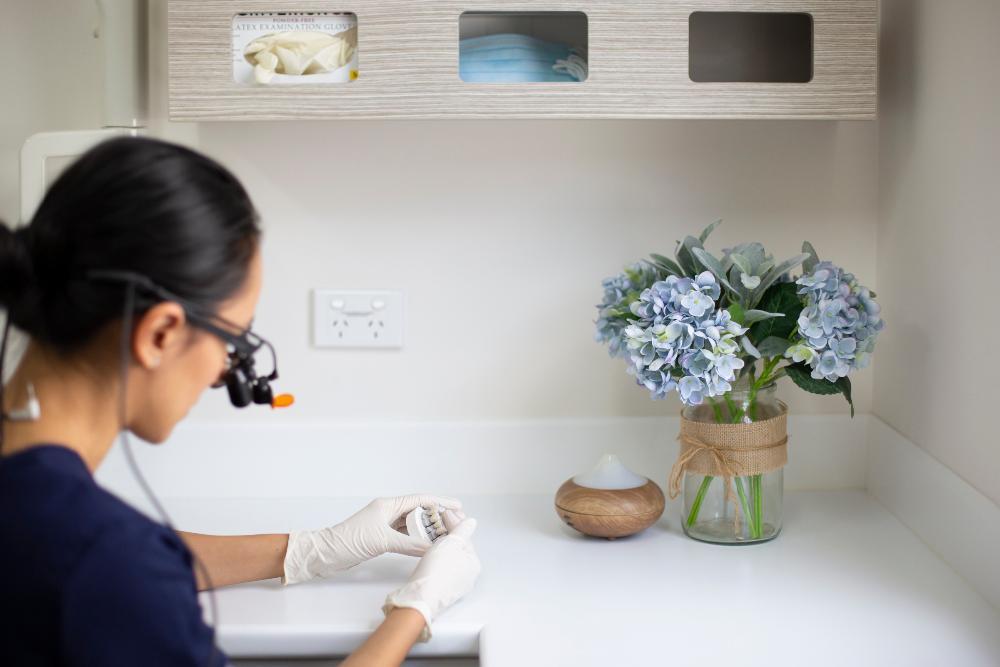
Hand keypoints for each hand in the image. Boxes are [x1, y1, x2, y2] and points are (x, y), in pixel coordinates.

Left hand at [282, 495, 462, 584]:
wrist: (327, 553)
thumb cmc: (349, 541)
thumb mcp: (383, 541)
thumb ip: (409, 544)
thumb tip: (432, 548)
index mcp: (388, 505)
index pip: (420, 500)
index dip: (440, 502)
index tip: (457, 506)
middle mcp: (388, 511)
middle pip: (419, 511)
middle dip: (437, 516)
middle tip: (454, 524)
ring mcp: (384, 524)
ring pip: (412, 523)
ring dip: (427, 528)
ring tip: (443, 534)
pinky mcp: (381, 536)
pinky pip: (404, 534)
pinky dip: (416, 538)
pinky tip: (426, 544)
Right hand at [381, 518, 480, 641]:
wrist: (419, 598)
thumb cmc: (436, 571)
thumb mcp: (451, 543)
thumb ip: (462, 530)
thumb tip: (472, 522)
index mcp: (473, 564)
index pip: (465, 537)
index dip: (455, 522)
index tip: (445, 512)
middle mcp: (467, 576)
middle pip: (458, 548)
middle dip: (449, 532)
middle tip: (439, 519)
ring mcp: (454, 584)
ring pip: (450, 559)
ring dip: (443, 544)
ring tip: (433, 532)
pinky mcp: (440, 589)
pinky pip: (441, 568)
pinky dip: (437, 557)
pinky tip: (430, 551)